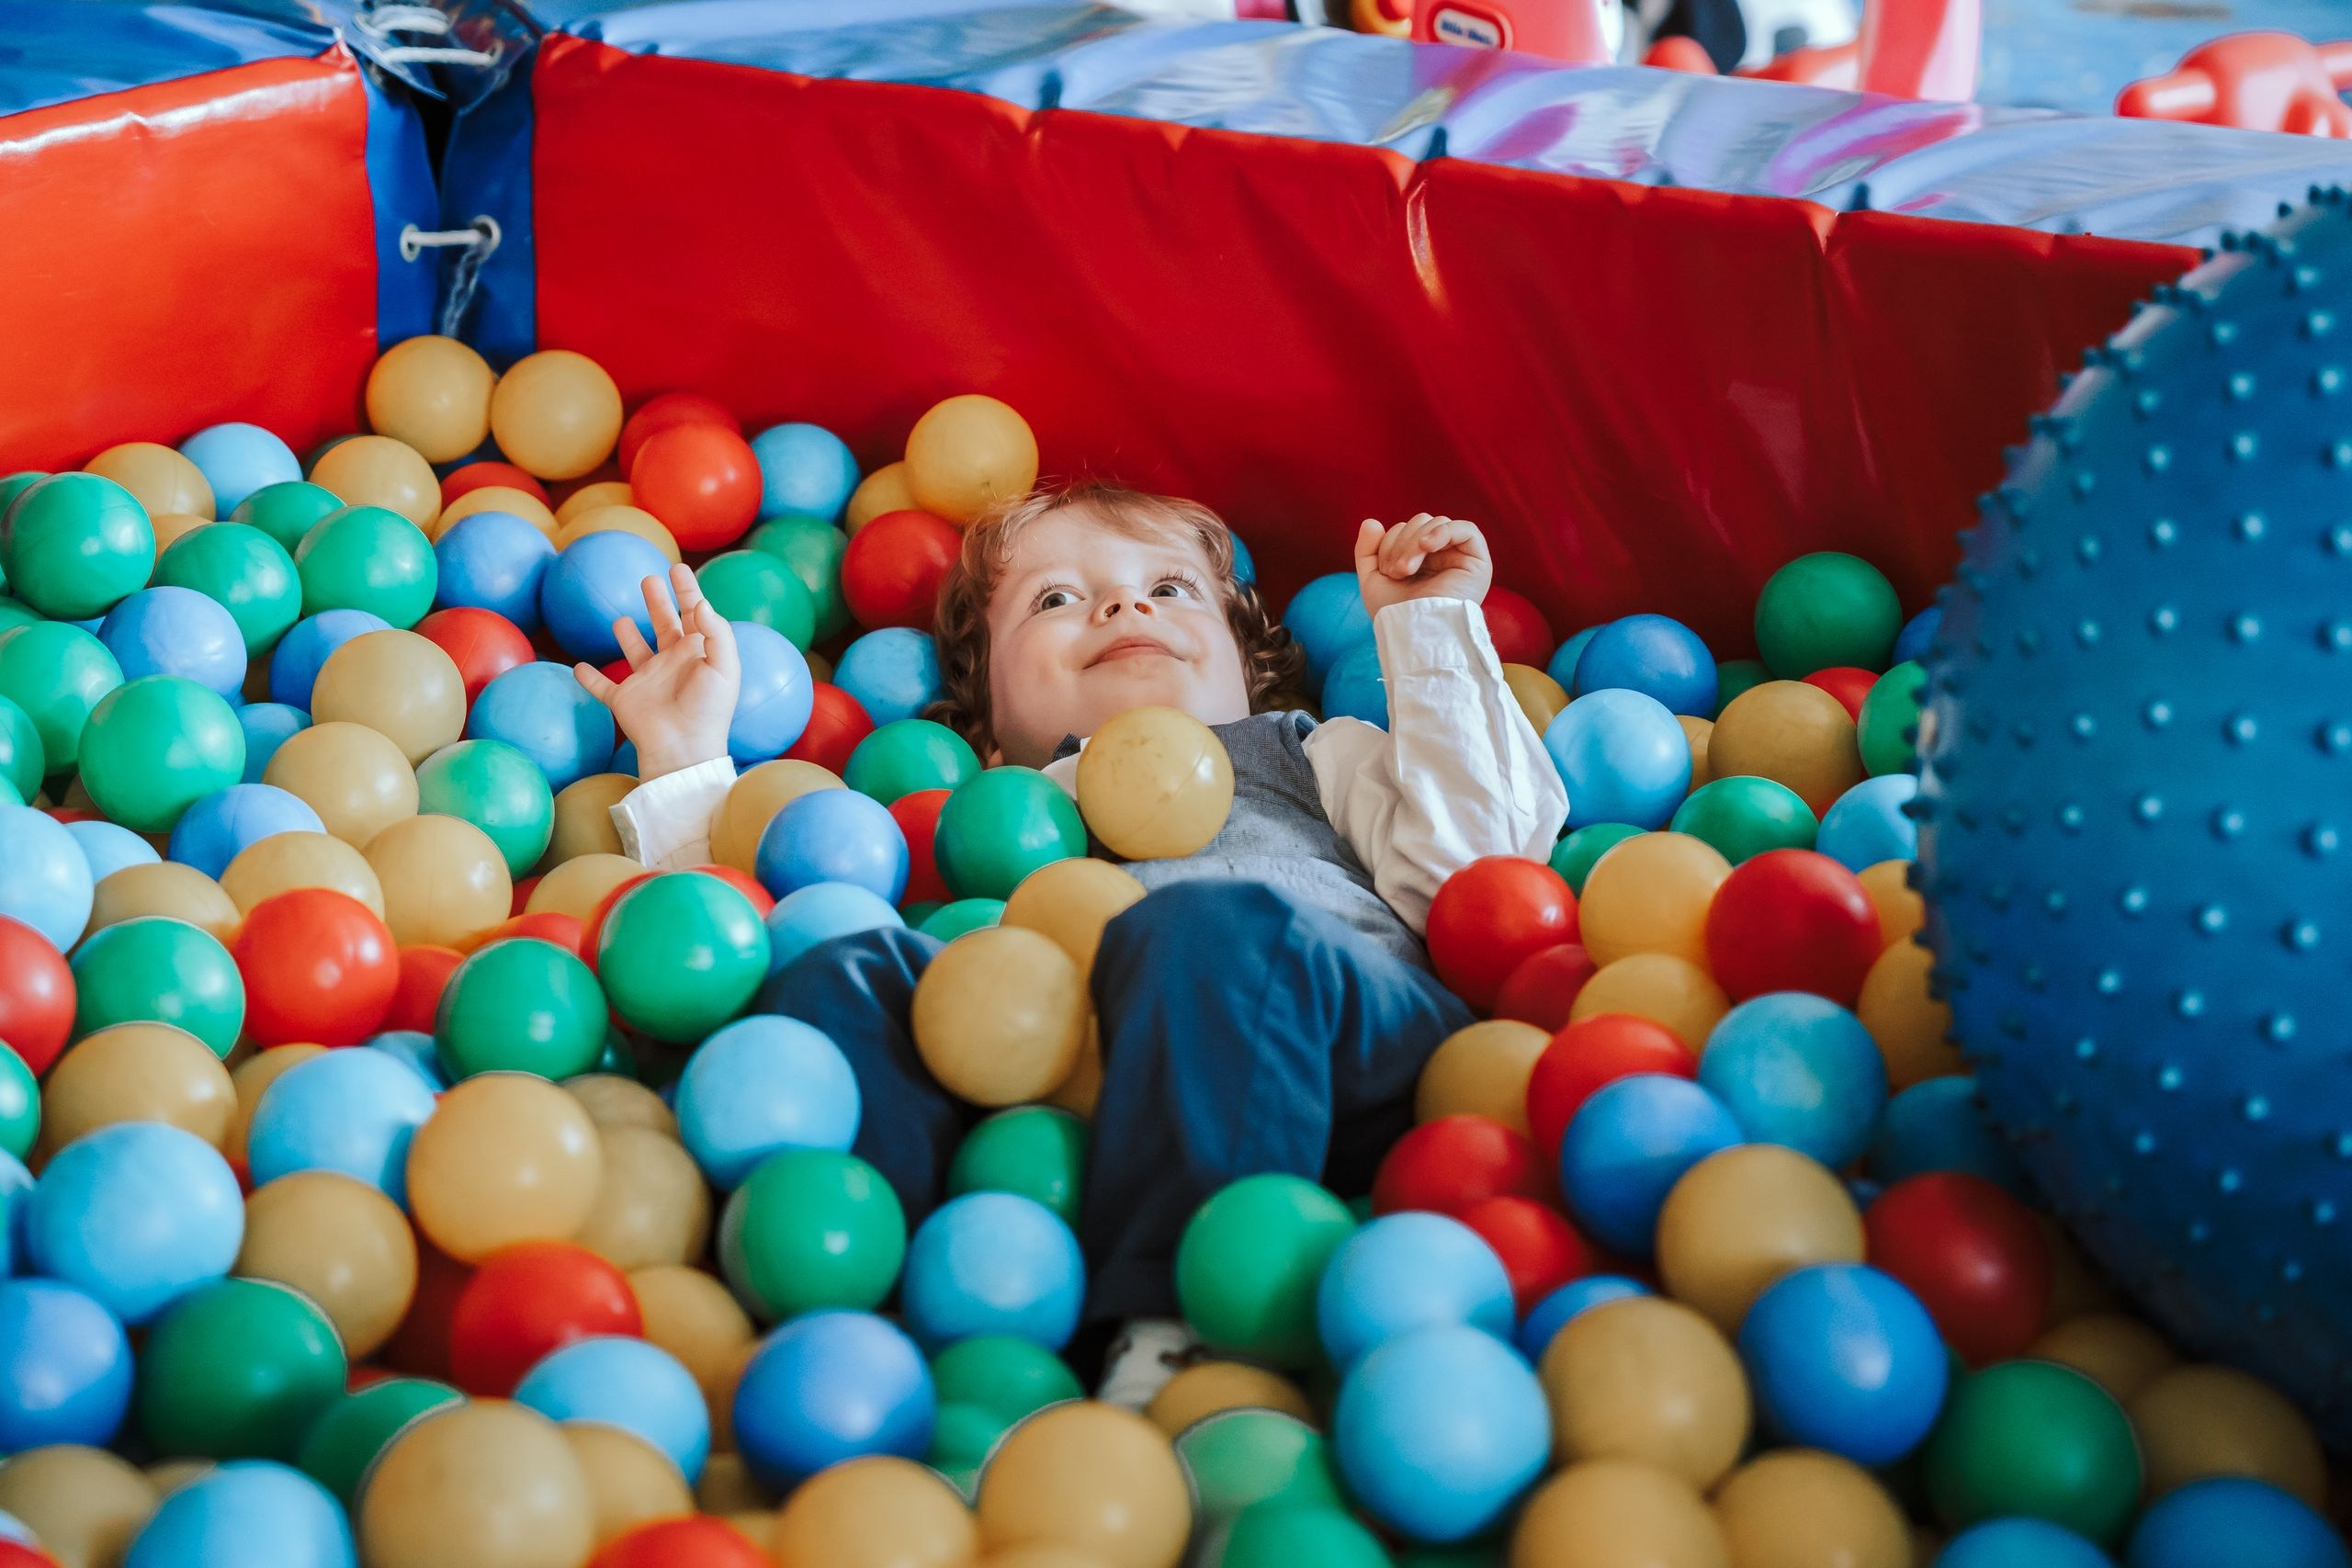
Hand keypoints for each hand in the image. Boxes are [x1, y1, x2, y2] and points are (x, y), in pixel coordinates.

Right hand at [573, 564, 738, 781]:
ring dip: (627, 636)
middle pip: (664, 625)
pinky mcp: (625, 699)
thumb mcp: (724, 667)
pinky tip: (579, 667)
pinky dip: (590, 678)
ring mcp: (647, 680)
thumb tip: (702, 603)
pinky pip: (602, 687)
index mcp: (696, 653)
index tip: (678, 568)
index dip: (687, 591)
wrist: (683, 748)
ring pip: (635, 651)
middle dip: (658, 602)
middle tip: (649, 578)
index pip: (693, 615)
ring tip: (621, 619)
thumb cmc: (708, 709)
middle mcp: (671, 663)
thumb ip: (717, 632)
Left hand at [1353, 513, 1492, 615]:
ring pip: (1438, 523)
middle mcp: (1442, 557)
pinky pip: (1466, 529)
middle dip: (1402, 542)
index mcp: (1421, 561)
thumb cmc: (1395, 614)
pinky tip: (1427, 546)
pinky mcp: (1478, 563)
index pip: (1405, 530)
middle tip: (1397, 572)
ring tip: (1406, 570)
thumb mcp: (1372, 579)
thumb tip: (1371, 522)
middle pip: (1421, 523)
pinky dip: (1443, 531)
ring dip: (1415, 542)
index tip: (1386, 571)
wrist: (1414, 634)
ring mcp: (1460, 559)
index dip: (1390, 542)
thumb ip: (1368, 550)